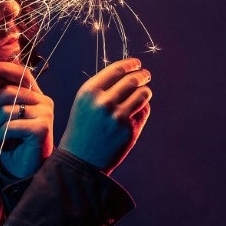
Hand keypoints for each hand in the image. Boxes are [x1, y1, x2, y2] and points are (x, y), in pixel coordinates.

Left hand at [0, 61, 54, 177]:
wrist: (27, 171)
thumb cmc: (15, 146)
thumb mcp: (5, 121)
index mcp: (36, 96)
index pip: (22, 74)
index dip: (4, 68)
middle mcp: (43, 101)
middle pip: (8, 91)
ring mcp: (44, 114)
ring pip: (5, 111)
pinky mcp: (41, 128)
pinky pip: (9, 126)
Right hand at [59, 58, 152, 174]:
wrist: (79, 161)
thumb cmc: (82, 129)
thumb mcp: (84, 104)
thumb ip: (103, 89)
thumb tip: (129, 74)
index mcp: (89, 92)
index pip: (116, 70)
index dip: (130, 64)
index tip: (137, 63)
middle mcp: (103, 102)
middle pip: (132, 80)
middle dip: (142, 75)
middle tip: (146, 75)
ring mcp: (117, 116)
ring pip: (142, 94)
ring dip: (145, 91)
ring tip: (143, 92)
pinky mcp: (129, 129)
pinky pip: (143, 111)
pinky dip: (142, 108)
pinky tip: (135, 112)